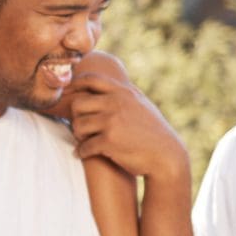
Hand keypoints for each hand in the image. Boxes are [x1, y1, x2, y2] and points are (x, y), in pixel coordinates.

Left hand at [58, 71, 187, 181]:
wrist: (166, 155)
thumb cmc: (153, 131)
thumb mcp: (141, 104)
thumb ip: (124, 94)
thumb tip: (109, 83)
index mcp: (123, 92)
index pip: (91, 79)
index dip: (75, 86)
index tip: (69, 96)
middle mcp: (116, 103)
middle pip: (77, 104)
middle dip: (76, 116)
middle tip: (81, 127)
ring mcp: (112, 121)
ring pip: (78, 125)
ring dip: (78, 135)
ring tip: (83, 141)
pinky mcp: (109, 141)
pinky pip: (84, 145)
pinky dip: (82, 152)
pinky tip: (83, 153)